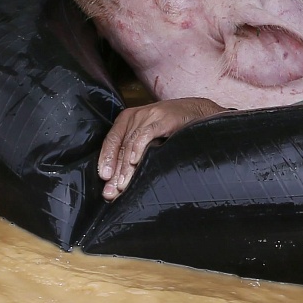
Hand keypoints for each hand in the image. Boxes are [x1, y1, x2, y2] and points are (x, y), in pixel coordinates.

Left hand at [97, 97, 227, 199]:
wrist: (198, 112)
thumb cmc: (173, 128)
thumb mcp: (150, 137)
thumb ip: (134, 154)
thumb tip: (117, 182)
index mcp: (128, 119)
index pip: (111, 141)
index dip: (106, 160)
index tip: (104, 179)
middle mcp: (136, 115)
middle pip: (120, 145)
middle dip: (116, 171)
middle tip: (112, 191)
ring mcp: (149, 115)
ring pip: (131, 143)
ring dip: (126, 166)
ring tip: (123, 184)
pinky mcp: (164, 118)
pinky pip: (146, 134)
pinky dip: (138, 148)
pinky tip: (134, 162)